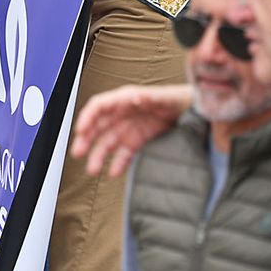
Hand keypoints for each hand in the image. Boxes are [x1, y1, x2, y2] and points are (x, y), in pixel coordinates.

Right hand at [69, 84, 192, 177]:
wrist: (192, 112)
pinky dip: (118, 164)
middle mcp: (122, 115)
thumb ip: (149, 97)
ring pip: (107, 144)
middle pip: (98, 127)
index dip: (87, 117)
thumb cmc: (175, 99)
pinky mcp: (137, 142)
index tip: (80, 130)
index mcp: (123, 100)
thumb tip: (135, 97)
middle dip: (86, 140)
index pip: (98, 107)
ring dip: (98, 156)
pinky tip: (113, 173)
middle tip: (78, 152)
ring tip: (93, 169)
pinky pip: (123, 155)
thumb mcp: (162, 97)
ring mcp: (128, 130)